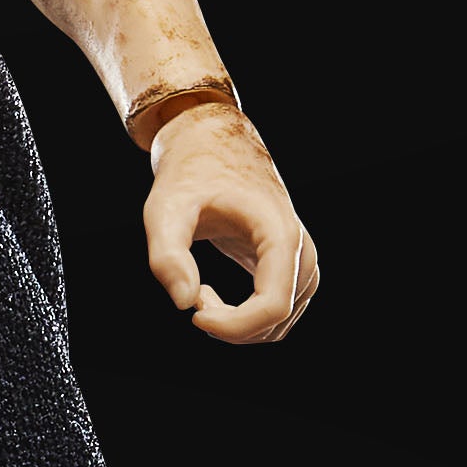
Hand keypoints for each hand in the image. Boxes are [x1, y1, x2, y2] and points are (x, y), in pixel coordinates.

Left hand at [144, 107, 318, 343]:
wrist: (212, 140)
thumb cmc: (190, 171)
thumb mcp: (165, 207)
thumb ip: (167, 255)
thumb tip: (184, 304)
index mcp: (280, 234)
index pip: (273, 306)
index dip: (233, 326)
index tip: (193, 315)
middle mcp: (301, 249)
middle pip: (278, 319)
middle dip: (231, 326)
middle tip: (190, 298)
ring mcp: (299, 258)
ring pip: (280, 322)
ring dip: (237, 324)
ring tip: (198, 293)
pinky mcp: (288, 264)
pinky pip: (277, 310)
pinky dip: (244, 318)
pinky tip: (207, 294)